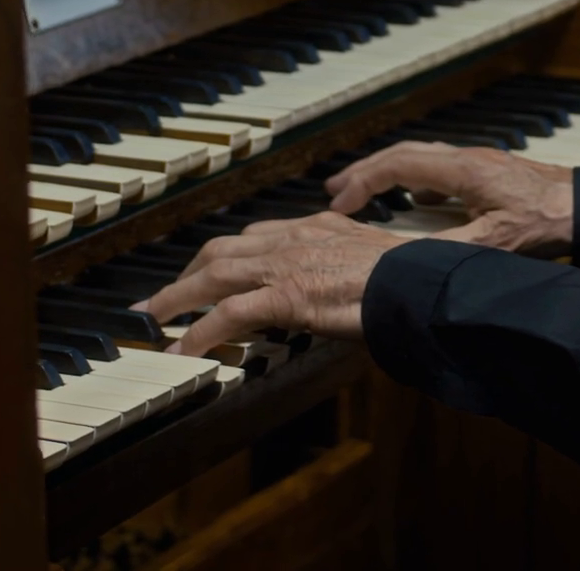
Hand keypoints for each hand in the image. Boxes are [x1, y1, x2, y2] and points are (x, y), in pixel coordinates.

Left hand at [133, 212, 410, 355]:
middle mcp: (297, 237)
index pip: (259, 236)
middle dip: (190, 272)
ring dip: (178, 297)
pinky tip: (182, 351)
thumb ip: (352, 270)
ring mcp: (288, 264)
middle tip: (166, 297)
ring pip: (214, 273)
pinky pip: (228, 313)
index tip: (213, 271)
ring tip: (154, 320)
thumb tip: (348, 292)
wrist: (425, 283)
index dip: (229, 255)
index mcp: (319, 227)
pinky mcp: (286, 294)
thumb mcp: (377, 263)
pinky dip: (199, 332)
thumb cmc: (414, 279)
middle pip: (225, 249)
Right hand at [326, 141, 575, 256]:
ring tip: (364, 191)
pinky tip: (417, 200)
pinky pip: (441, 166)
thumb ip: (446, 249)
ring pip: (421, 156)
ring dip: (389, 172)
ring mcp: (479, 161)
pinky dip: (416, 178)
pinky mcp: (491, 171)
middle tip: (334, 192)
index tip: (339, 206)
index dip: (362, 183)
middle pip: (403, 154)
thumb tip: (402, 258)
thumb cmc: (547, 224)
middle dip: (364, 171)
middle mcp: (467, 158)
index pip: (396, 165)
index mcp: (462, 170)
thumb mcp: (492, 245)